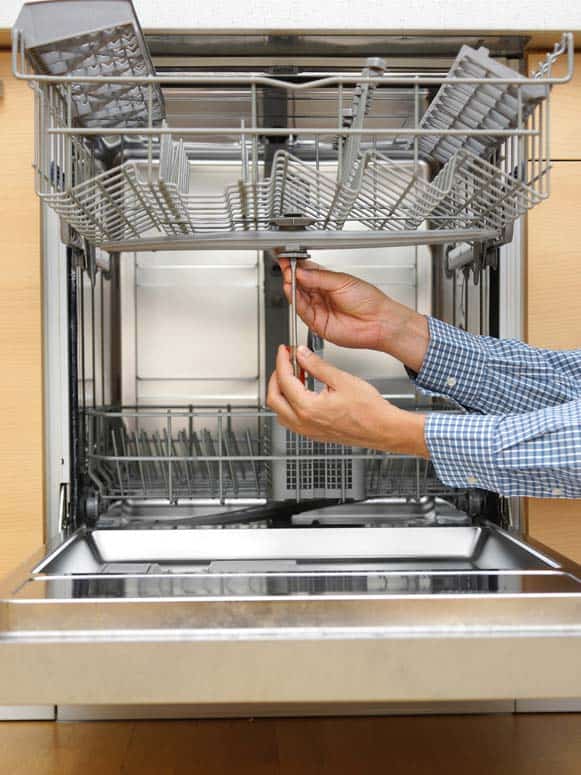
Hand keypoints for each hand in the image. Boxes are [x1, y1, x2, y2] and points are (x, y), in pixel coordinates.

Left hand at [267, 344, 428, 456]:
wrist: (383, 430)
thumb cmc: (369, 411)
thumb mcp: (342, 380)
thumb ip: (317, 366)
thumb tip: (302, 355)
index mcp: (308, 408)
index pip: (284, 380)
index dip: (282, 361)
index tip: (285, 351)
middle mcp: (304, 423)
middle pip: (273, 398)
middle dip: (276, 376)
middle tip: (286, 362)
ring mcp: (307, 431)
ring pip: (279, 411)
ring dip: (282, 392)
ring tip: (295, 376)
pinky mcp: (314, 434)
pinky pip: (291, 420)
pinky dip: (290, 404)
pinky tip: (303, 392)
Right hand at [278, 258, 428, 370]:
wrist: (378, 322)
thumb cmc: (369, 300)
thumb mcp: (342, 281)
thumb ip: (319, 277)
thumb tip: (300, 271)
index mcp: (328, 281)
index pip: (306, 272)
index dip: (296, 265)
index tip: (287, 258)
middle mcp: (321, 295)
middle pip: (299, 284)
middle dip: (291, 274)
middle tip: (286, 266)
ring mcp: (318, 309)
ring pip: (298, 297)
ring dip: (291, 286)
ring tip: (288, 276)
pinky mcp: (317, 323)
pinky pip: (302, 311)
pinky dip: (295, 300)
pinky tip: (292, 290)